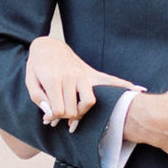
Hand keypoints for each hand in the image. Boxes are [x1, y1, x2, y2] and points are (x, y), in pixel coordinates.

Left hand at [25, 35, 141, 127]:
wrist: (48, 46)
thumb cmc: (37, 65)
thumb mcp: (30, 81)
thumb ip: (38, 99)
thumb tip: (50, 114)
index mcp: (54, 79)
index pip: (59, 110)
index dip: (53, 118)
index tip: (49, 119)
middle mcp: (70, 77)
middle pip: (73, 110)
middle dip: (65, 118)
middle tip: (58, 121)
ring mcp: (82, 74)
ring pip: (89, 102)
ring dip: (82, 113)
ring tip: (76, 117)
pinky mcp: (90, 73)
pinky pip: (110, 80)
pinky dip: (124, 86)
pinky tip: (138, 90)